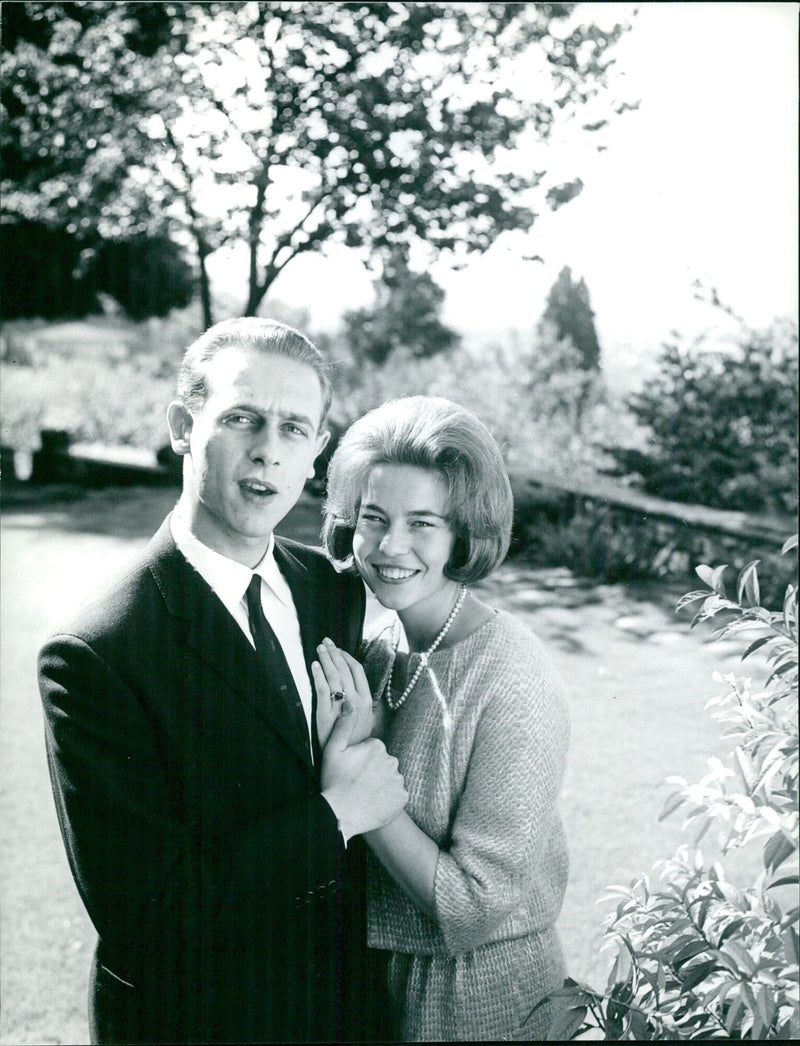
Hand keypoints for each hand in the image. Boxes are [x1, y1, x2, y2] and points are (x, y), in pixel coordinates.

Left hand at [312, 638, 372, 748]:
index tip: (339, 649)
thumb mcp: (365, 720)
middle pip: (344, 669)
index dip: (348, 657)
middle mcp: (355, 701)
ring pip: (333, 676)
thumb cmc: (355, 740)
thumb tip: (355, 686)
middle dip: (334, 653)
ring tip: (319, 648)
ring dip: (326, 659)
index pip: (357, 671)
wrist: (347, 759)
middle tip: (326, 641)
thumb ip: (361, 702)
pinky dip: (317, 675)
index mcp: (366, 700)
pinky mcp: (325, 713)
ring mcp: (341, 706)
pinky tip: (313, 665)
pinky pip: (321, 689)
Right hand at [321, 702, 407, 838]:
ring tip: (365, 794)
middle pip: (384, 763)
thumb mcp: (333, 750)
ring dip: (382, 784)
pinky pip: (398, 794)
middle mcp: (391, 760)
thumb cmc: (335, 781)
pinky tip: (375, 803)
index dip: (362, 760)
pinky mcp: (402, 797)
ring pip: (391, 778)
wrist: (341, 814)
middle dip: (374, 771)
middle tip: (358, 783)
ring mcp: (398, 779)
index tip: (352, 770)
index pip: (374, 750)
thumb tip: (350, 702)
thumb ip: (344, 724)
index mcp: (377, 746)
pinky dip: (389, 798)